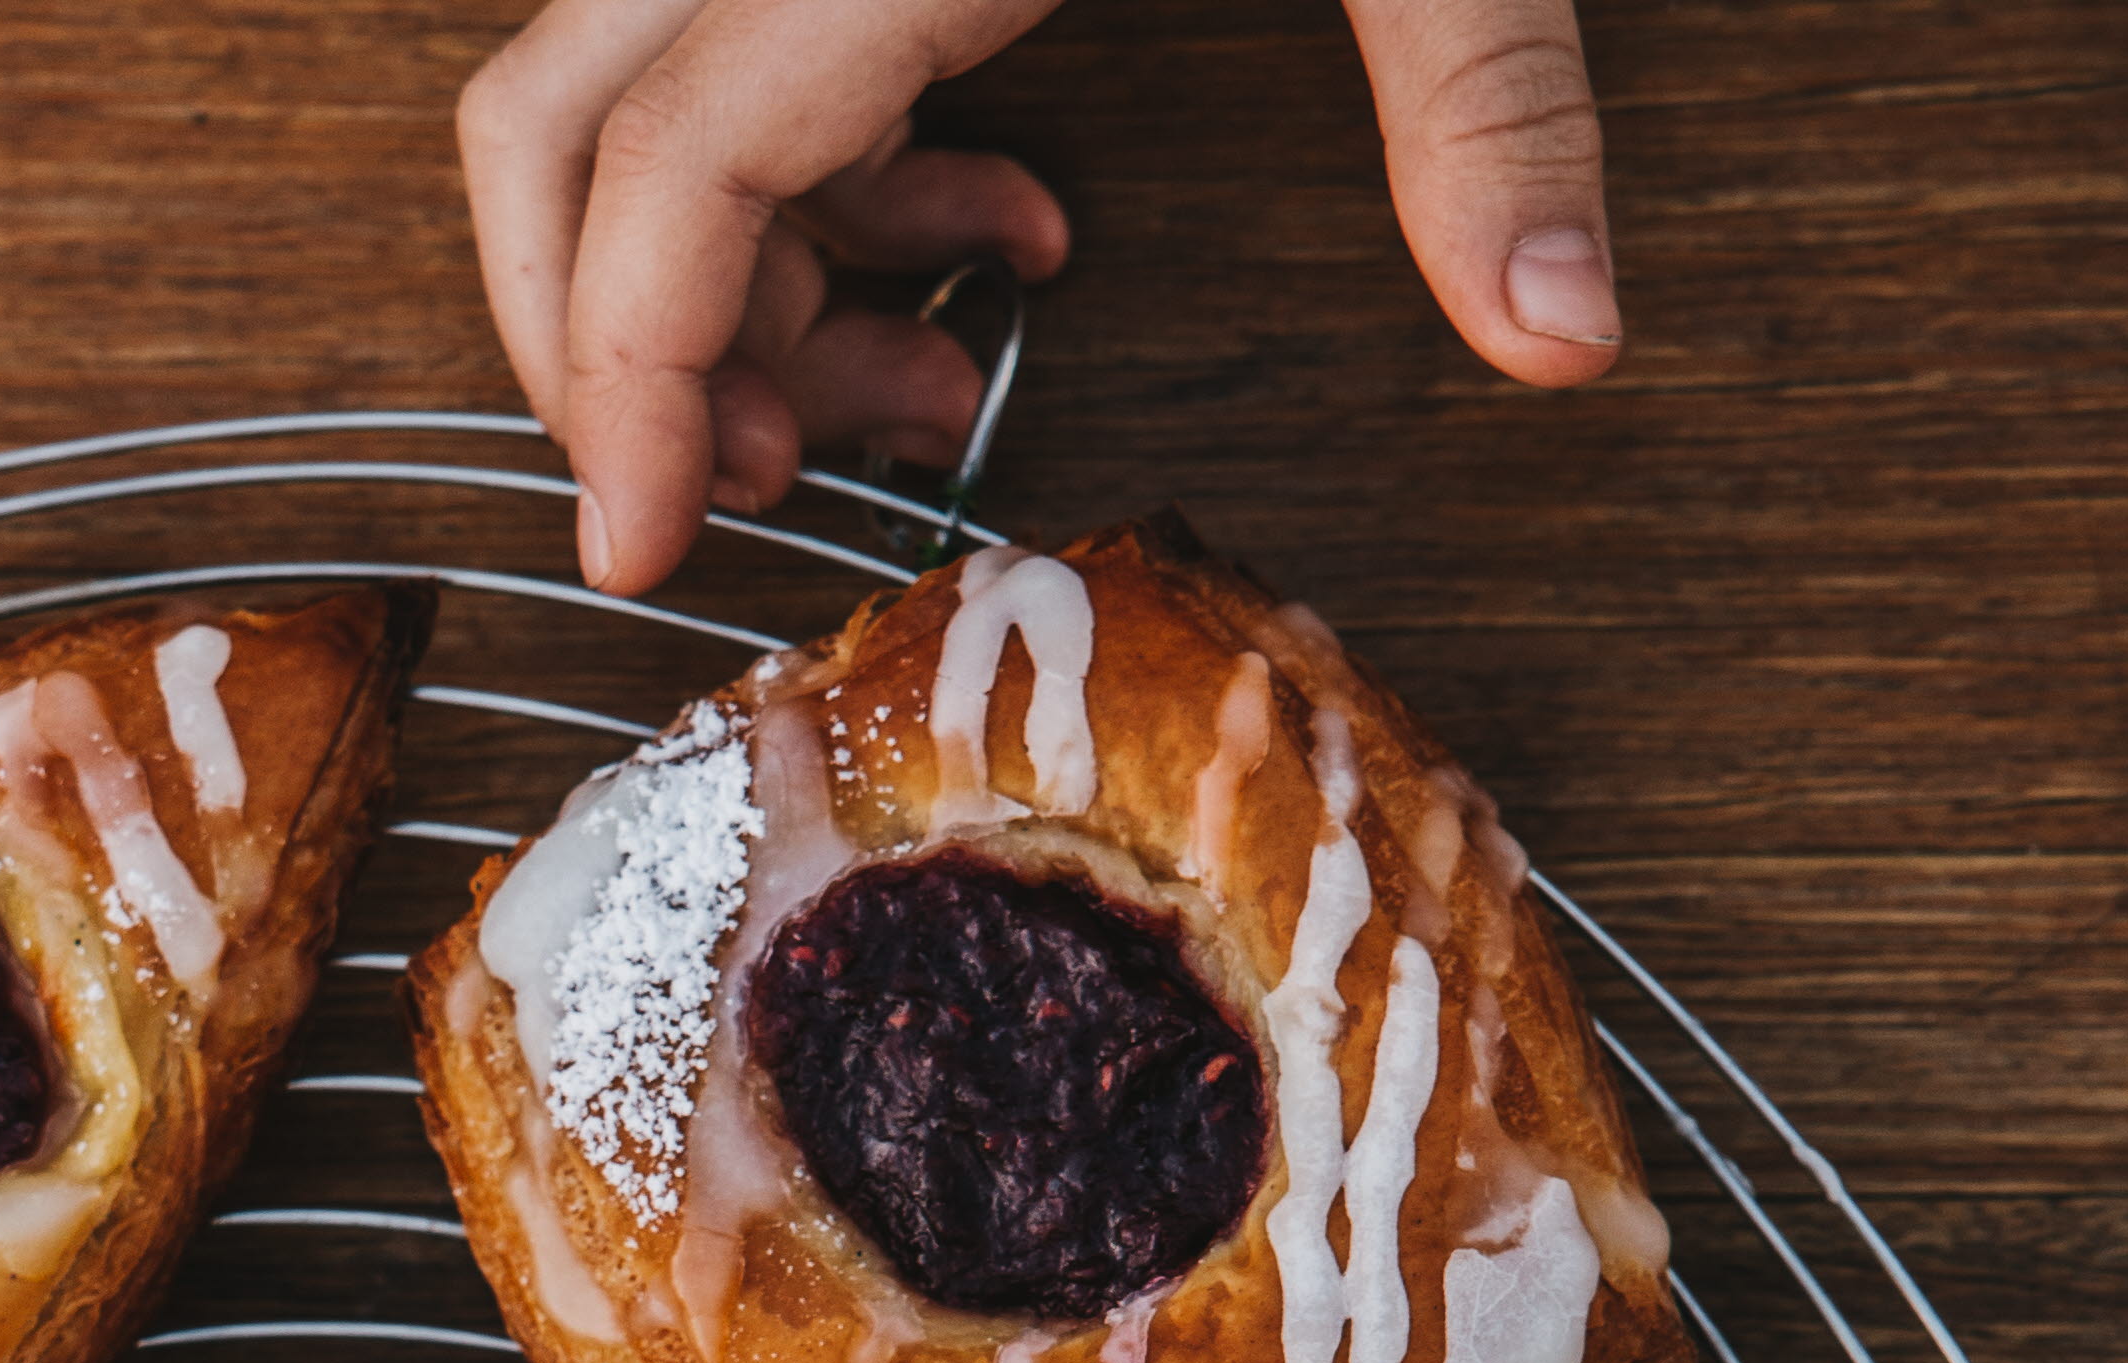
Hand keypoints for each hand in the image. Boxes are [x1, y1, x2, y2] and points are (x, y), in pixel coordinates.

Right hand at [461, 0, 1619, 597]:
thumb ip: (1488, 102)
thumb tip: (1564, 335)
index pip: (670, 178)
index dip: (627, 384)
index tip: (646, 546)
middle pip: (562, 137)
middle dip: (623, 348)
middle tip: (752, 490)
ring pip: (636, 104)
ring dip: (749, 287)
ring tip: (923, 386)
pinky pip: (749, 42)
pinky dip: (835, 183)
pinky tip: (1002, 230)